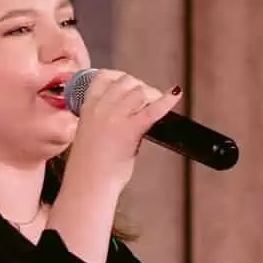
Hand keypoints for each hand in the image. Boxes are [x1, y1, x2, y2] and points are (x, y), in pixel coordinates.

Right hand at [64, 69, 182, 193]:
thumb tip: (129, 112)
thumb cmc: (89, 167)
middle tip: (147, 100)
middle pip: (126, 81)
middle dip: (139, 88)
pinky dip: (167, 101)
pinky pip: (152, 110)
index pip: (104, 77)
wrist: (88, 185)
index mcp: (87, 107)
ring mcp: (114, 118)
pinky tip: (175, 95)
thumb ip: (105, 119)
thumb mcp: (90, 134)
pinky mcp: (129, 130)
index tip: (129, 85)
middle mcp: (100, 108)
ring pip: (139, 91)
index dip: (120, 78)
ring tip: (156, 105)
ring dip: (151, 96)